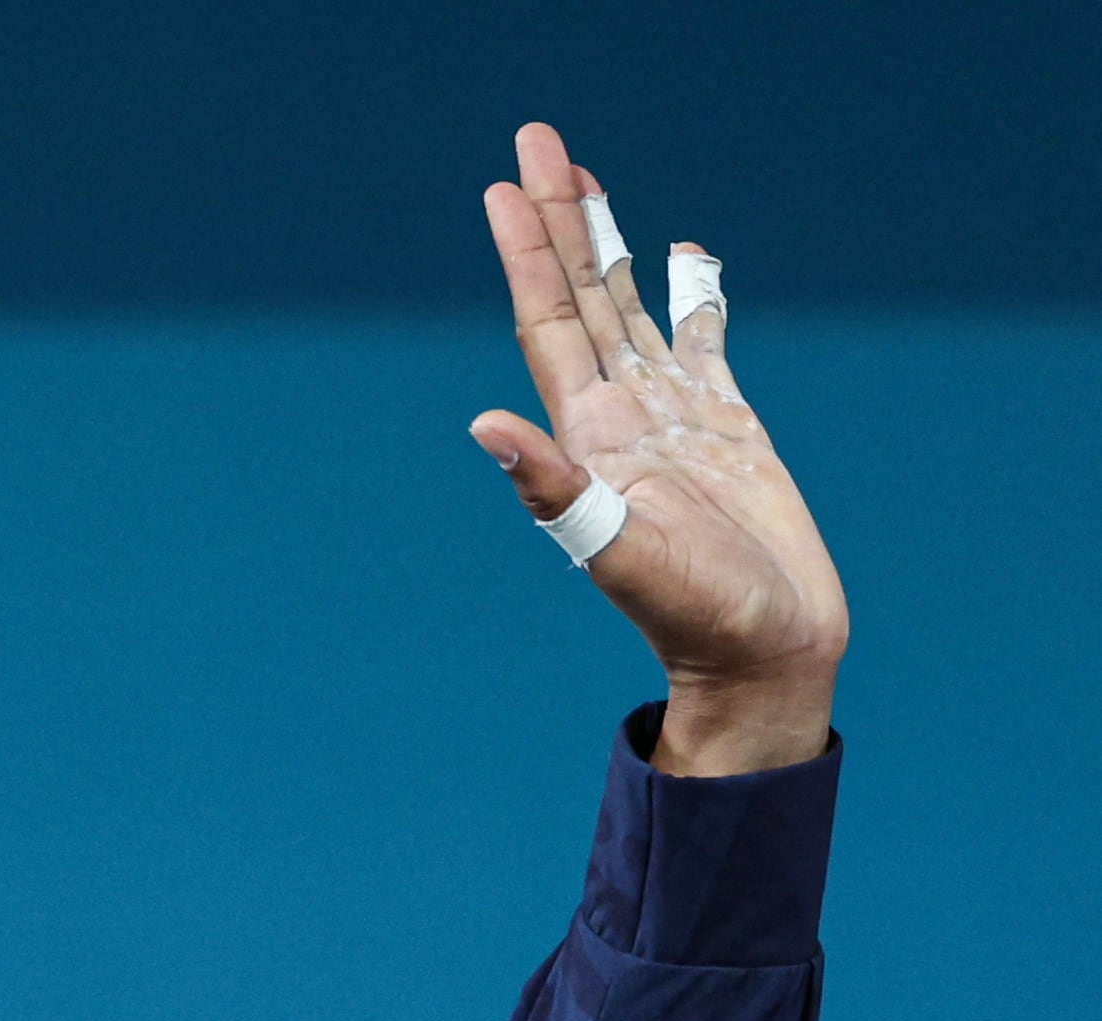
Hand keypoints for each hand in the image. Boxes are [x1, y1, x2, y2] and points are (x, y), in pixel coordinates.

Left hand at [473, 119, 845, 775]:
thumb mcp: (617, 551)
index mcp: (592, 436)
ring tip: (584, 180)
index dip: (527, 254)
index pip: (547, 324)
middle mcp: (623, 416)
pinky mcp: (726, 424)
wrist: (761, 653)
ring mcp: (674, 416)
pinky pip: (700, 338)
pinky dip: (690, 293)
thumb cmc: (694, 616)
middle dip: (558, 220)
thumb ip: (555, 489)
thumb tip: (485, 423)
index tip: (502, 186)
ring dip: (606, 244)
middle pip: (581, 296)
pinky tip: (684, 253)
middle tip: (535, 141)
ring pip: (631, 308)